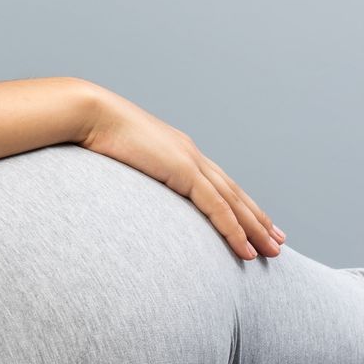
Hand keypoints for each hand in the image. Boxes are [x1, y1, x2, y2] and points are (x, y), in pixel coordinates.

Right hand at [77, 82, 285, 259]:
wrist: (88, 113)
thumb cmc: (91, 132)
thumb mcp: (115, 156)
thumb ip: (125, 170)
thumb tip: (115, 189)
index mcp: (176, 151)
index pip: (216, 182)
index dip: (237, 204)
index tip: (252, 222)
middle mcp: (191, 155)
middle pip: (234, 193)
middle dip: (256, 218)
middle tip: (276, 241)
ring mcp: (190, 162)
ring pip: (234, 202)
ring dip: (254, 228)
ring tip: (271, 251)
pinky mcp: (184, 171)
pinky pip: (217, 207)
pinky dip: (234, 229)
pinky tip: (246, 249)